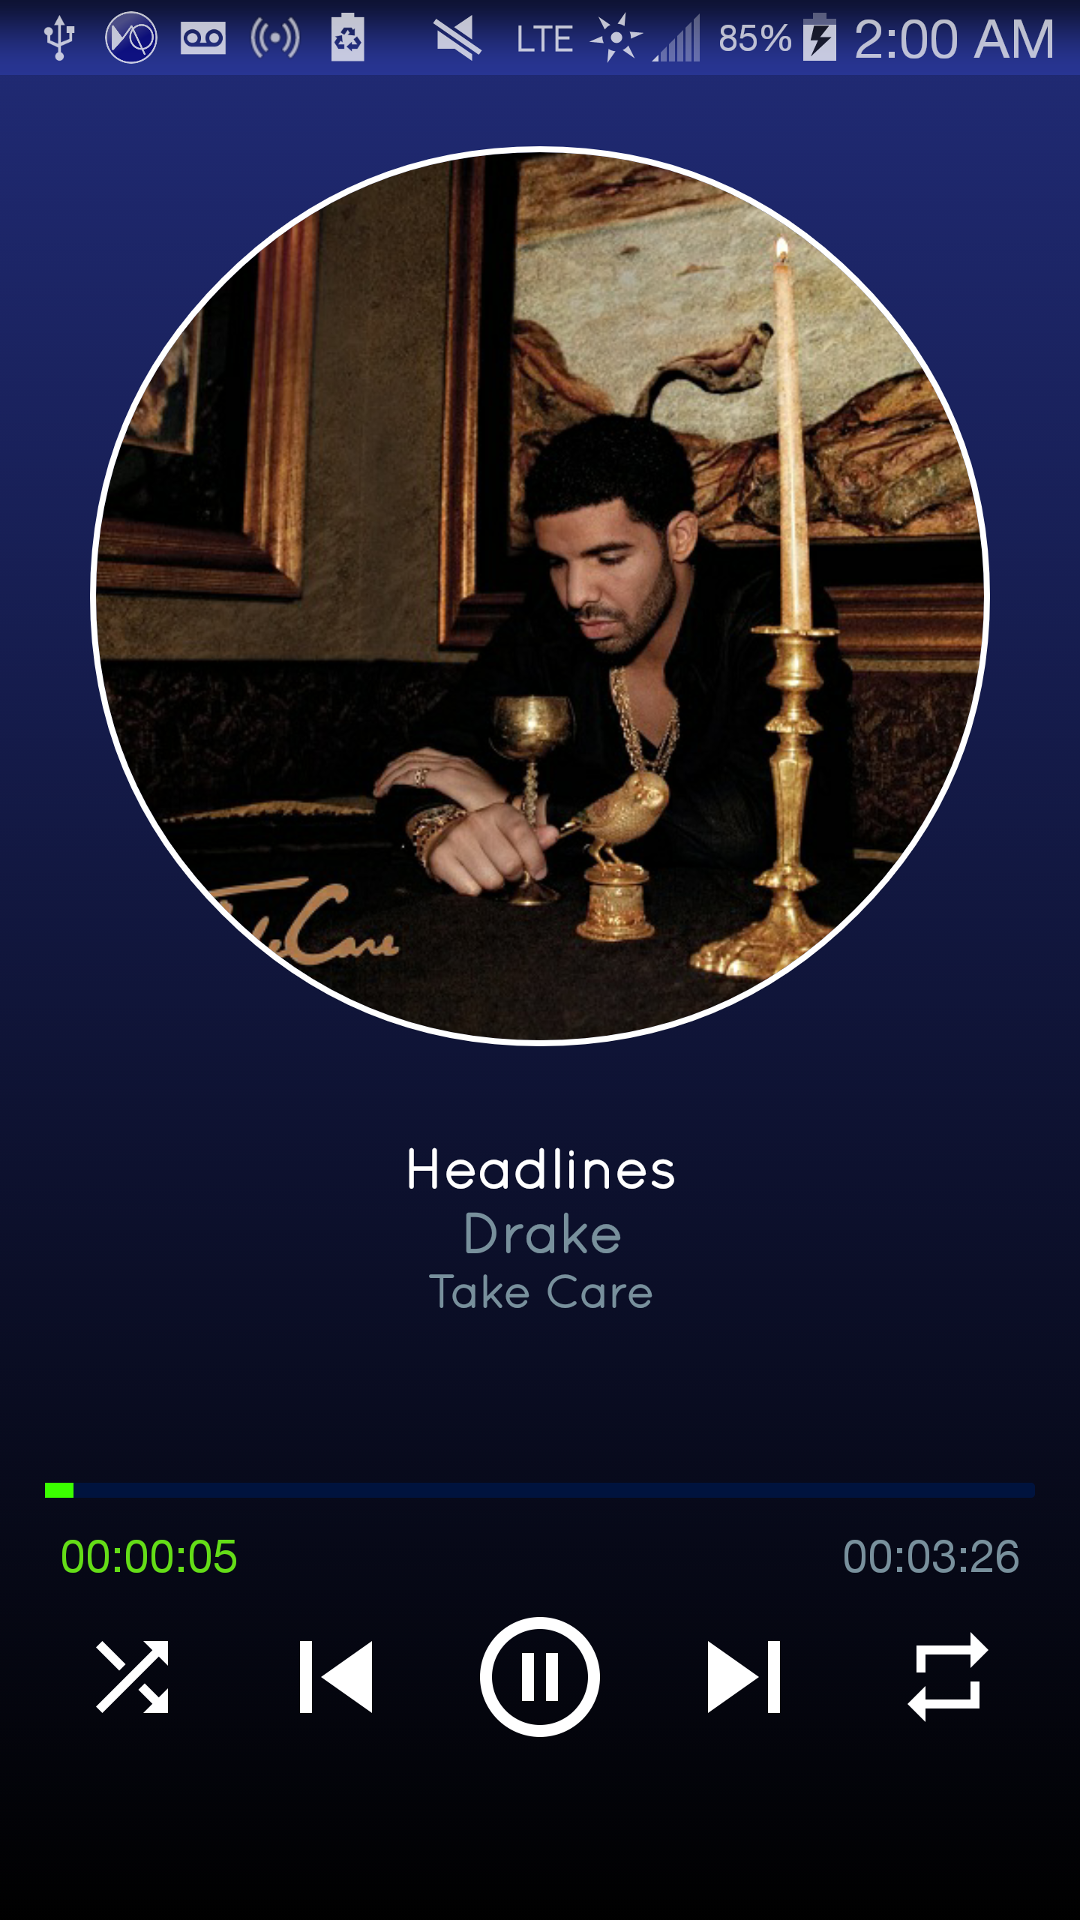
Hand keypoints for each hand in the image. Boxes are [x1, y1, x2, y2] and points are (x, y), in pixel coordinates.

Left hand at [374, 748, 507, 812]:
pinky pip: (413, 775)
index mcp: (460, 763)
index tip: (394, 775)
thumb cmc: (497, 810)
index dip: (407, 763)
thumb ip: (459, 796)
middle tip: (381, 781)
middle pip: (415, 756)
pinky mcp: (446, 778)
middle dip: (394, 767)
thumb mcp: (475, 798)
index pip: (426, 755)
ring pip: (410, 764)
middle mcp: (454, 760)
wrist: (512, 809)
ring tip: (380, 788)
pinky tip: (389, 789)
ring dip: (391, 774)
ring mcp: (450, 767)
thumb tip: (445, 805)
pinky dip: (397, 780)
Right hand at [427, 802, 558, 895]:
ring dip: (495, 885)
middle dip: (514, 875)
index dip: (535, 860)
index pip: (524, 836)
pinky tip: (473, 878)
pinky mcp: (441, 858)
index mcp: (499, 812)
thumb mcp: (514, 833)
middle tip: (508, 872)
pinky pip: (471, 890)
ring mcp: (457, 840)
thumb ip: (535, 837)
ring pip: (491, 881)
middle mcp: (476, 822)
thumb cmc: (490, 838)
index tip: (539, 872)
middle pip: (510, 866)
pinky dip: (476, 891)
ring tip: (490, 873)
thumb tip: (553, 834)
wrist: (447, 837)